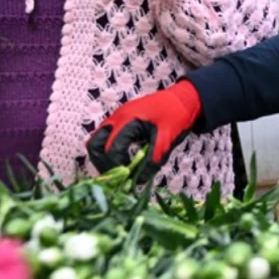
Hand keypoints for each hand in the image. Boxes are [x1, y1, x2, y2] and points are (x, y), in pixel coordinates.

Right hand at [87, 80, 201, 177]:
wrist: (183, 97)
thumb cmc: (176, 114)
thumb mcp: (167, 139)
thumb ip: (153, 160)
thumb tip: (139, 180)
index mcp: (128, 120)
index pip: (111, 149)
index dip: (117, 167)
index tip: (128, 177)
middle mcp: (117, 117)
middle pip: (94, 144)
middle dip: (103, 163)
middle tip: (118, 176)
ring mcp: (117, 117)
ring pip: (98, 140)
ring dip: (105, 157)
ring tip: (122, 169)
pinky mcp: (121, 120)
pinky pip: (106, 137)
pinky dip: (111, 150)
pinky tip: (126, 159)